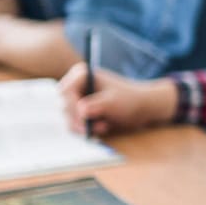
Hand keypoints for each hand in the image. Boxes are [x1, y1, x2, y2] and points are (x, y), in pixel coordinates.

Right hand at [57, 61, 179, 136]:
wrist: (141, 108)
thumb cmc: (129, 100)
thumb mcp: (114, 102)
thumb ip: (97, 105)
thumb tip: (81, 110)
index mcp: (82, 74)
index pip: (65, 91)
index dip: (72, 105)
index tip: (84, 116)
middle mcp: (76, 85)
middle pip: (64, 105)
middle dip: (77, 119)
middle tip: (91, 128)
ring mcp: (76, 100)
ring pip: (68, 118)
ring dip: (83, 126)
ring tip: (104, 127)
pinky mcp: (79, 112)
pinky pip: (73, 125)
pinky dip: (84, 130)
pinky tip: (101, 128)